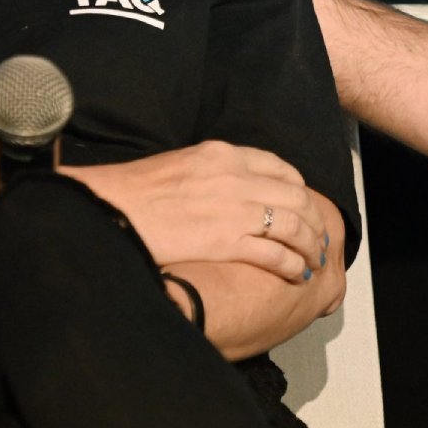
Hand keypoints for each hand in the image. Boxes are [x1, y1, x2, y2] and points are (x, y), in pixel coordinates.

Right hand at [70, 142, 328, 281]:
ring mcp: (234, 209)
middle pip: (295, 197)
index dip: (298, 190)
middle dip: (314, 220)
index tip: (302, 205)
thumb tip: (223, 189)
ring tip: (314, 260)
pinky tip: (296, 273)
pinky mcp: (226, 241)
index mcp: (223, 154)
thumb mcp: (179, 164)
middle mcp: (236, 177)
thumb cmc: (132, 191)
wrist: (108, 207)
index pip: (279, 167)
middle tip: (319, 238)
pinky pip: (275, 252)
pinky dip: (292, 263)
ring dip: (310, 245)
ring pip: (294, 225)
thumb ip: (210, 172)